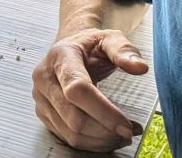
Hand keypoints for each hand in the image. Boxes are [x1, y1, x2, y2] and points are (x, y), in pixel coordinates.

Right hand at [32, 29, 148, 151]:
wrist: (68, 48)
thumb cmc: (90, 46)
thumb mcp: (109, 39)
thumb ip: (124, 51)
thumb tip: (140, 67)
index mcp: (60, 56)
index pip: (77, 90)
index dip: (103, 112)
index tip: (126, 125)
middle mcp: (45, 78)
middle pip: (73, 117)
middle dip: (105, 131)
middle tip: (129, 132)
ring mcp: (41, 98)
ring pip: (71, 133)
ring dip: (101, 141)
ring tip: (121, 135)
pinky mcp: (43, 113)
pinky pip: (67, 138)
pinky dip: (92, 143)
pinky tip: (107, 135)